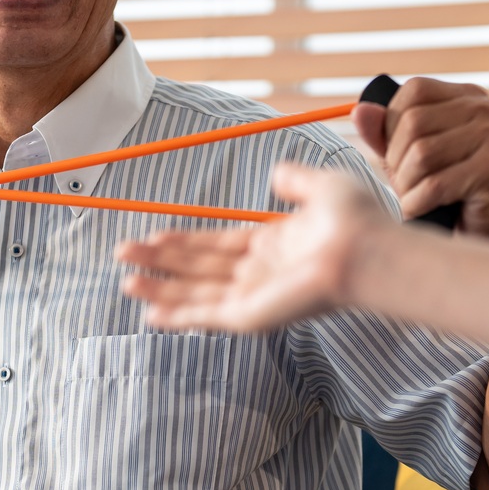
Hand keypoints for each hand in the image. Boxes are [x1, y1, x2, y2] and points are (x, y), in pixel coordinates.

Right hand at [116, 162, 390, 331]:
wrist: (365, 250)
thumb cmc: (354, 221)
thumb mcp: (322, 187)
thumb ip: (296, 181)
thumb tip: (277, 173)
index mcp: (275, 247)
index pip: (218, 246)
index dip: (184, 242)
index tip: (155, 234)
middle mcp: (262, 275)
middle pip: (199, 268)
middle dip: (160, 262)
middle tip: (122, 254)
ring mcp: (256, 297)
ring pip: (196, 293)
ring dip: (160, 287)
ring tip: (125, 281)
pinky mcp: (253, 316)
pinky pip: (208, 316)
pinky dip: (179, 315)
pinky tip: (151, 313)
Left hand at [354, 77, 488, 244]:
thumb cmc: (452, 196)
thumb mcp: (411, 160)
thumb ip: (385, 135)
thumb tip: (360, 111)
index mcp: (468, 97)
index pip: (413, 91)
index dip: (392, 125)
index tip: (398, 156)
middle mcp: (485, 110)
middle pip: (413, 122)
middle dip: (397, 162)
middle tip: (406, 186)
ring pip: (421, 154)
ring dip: (407, 186)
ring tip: (415, 199)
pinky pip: (434, 185)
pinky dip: (416, 204)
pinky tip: (421, 212)